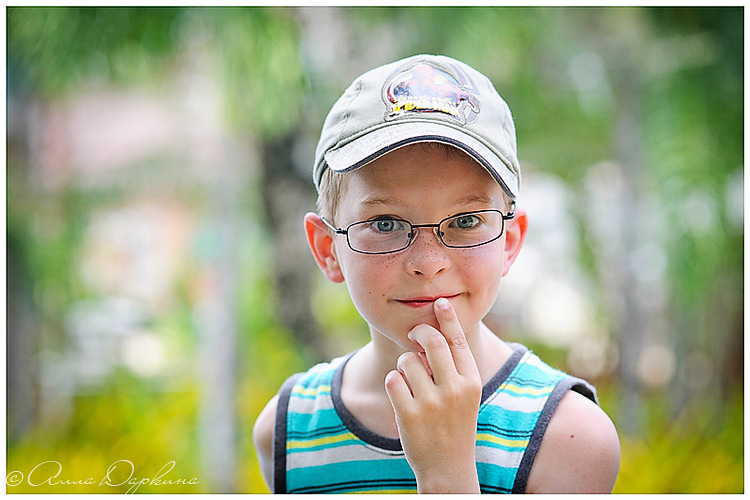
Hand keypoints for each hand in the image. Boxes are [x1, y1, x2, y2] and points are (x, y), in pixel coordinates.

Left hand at [384, 298, 482, 492]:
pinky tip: (401, 395)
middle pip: (432, 341)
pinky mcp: (408, 414)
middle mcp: (454, 390)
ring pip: (407, 360)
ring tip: (410, 381)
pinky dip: (393, 382)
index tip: (440, 302)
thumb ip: (452, 368)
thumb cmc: (454, 424)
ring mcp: (431, 403)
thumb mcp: (464, 395)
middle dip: (419, 331)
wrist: (448, 468)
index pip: (458, 341)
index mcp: (471, 382)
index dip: (448, 318)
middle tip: (413, 333)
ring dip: (404, 365)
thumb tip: (432, 334)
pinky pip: (392, 379)